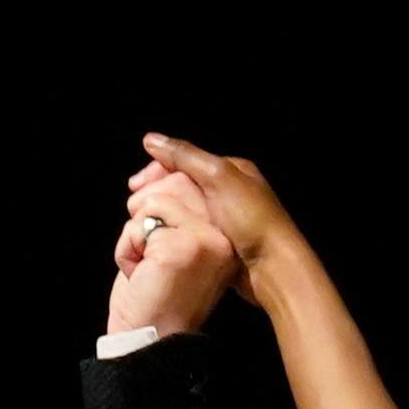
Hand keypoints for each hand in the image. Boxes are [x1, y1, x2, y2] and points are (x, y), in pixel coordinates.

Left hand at [109, 163, 241, 342]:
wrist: (148, 341)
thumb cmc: (154, 297)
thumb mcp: (169, 245)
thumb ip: (172, 209)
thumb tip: (155, 166)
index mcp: (225, 237)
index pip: (195, 181)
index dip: (161, 177)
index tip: (139, 186)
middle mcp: (224, 237)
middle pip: (178, 181)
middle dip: (144, 205)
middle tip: (140, 244)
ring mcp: (206, 240)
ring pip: (156, 200)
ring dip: (134, 231)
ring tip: (143, 263)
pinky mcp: (182, 247)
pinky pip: (139, 223)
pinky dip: (126, 247)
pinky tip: (138, 273)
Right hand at [131, 134, 314, 307]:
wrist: (275, 269)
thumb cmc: (251, 220)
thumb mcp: (217, 178)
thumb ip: (184, 157)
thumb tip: (150, 139)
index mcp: (233, 169)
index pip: (186, 160)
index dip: (158, 169)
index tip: (134, 186)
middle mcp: (232, 190)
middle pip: (185, 184)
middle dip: (158, 192)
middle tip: (133, 207)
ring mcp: (229, 218)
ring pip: (187, 209)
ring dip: (164, 213)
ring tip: (142, 223)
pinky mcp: (226, 242)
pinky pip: (194, 231)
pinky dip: (177, 232)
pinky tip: (163, 239)